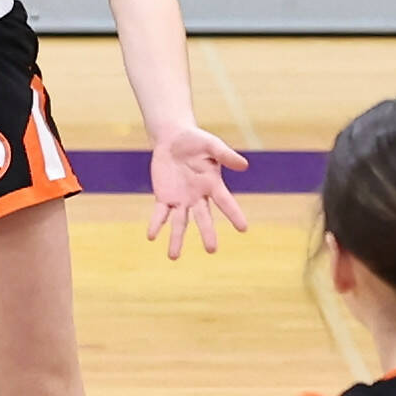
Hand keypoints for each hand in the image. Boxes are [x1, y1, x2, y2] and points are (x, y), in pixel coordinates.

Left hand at [147, 123, 248, 259]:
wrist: (173, 138)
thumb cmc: (197, 141)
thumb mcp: (212, 145)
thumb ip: (226, 155)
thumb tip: (244, 165)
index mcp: (213, 184)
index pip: (226, 202)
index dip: (234, 214)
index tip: (243, 228)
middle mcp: (198, 197)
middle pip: (203, 217)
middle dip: (207, 233)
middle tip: (212, 250)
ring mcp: (181, 199)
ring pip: (180, 222)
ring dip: (176, 238)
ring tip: (173, 257)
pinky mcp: (164, 196)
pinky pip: (160, 213)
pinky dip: (156, 224)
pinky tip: (151, 236)